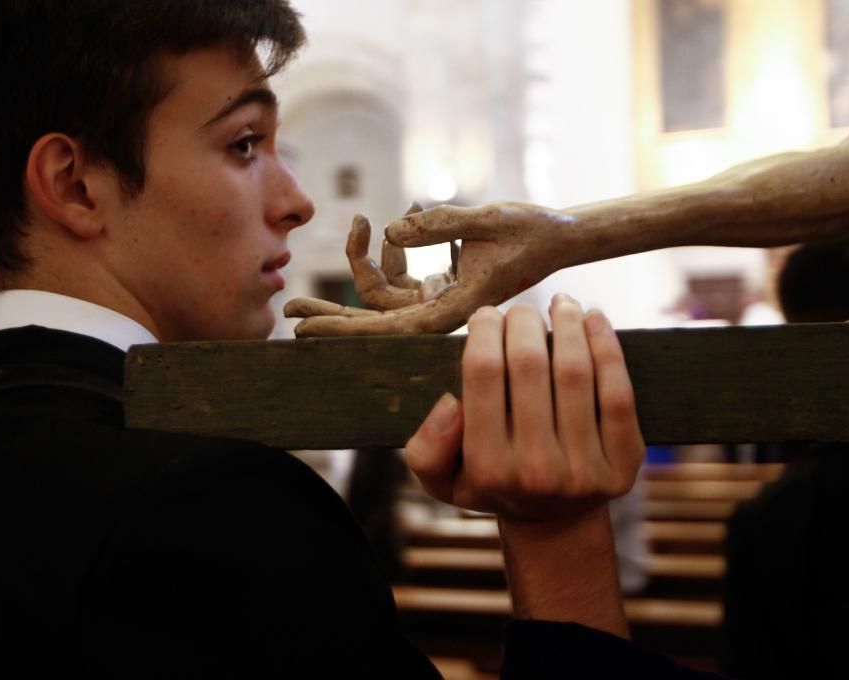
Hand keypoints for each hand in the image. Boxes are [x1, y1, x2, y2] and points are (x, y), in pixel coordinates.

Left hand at [284, 202, 570, 335]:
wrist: (560, 235)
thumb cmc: (532, 230)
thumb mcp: (487, 218)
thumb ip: (439, 224)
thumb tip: (389, 231)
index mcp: (453, 309)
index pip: (388, 327)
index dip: (345, 330)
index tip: (306, 329)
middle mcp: (441, 311)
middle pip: (374, 318)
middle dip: (332, 313)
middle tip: (289, 307)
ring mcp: (439, 298)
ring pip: (385, 293)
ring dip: (366, 260)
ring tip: (357, 222)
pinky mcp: (442, 284)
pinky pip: (402, 274)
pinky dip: (396, 248)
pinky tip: (408, 214)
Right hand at [403, 295, 644, 520]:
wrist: (554, 523)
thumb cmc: (491, 484)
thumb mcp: (441, 479)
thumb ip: (426, 447)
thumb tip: (449, 403)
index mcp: (487, 467)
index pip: (483, 374)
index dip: (484, 331)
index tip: (486, 315)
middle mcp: (536, 470)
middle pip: (529, 365)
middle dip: (523, 321)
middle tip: (520, 310)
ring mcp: (584, 468)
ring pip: (575, 372)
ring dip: (567, 324)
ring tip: (560, 304)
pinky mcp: (624, 462)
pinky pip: (618, 393)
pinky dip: (607, 347)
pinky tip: (593, 320)